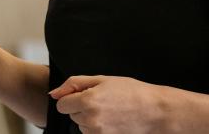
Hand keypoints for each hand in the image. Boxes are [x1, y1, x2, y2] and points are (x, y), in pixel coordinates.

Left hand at [51, 75, 165, 133]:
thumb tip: (54, 93)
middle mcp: (91, 119)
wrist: (154, 111)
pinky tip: (111, 121)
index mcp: (88, 100)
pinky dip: (97, 128)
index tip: (84, 95)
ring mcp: (97, 133)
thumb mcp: (103, 80)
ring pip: (81, 126)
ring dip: (89, 119)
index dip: (72, 98)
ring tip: (109, 111)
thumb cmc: (132, 92)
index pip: (62, 105)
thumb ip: (74, 84)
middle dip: (81, 108)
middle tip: (102, 101)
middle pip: (71, 115)